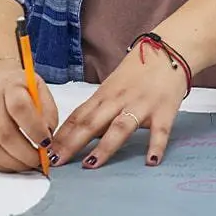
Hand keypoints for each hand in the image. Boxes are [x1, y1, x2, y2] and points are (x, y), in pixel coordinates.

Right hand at [0, 64, 56, 172]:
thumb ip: (48, 111)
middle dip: (26, 154)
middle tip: (41, 160)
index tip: (47, 142)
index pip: (19, 108)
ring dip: (15, 163)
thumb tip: (49, 138)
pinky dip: (3, 165)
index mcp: (10, 86)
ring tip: (30, 163)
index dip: (35, 129)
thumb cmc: (19, 85)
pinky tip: (17, 163)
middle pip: (4, 134)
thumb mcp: (39, 87)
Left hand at [51, 47, 186, 168]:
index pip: (78, 117)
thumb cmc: (137, 72)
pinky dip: (155, 146)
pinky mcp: (164, 111)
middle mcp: (119, 100)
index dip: (61, 135)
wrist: (168, 51)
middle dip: (72, 144)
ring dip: (104, 147)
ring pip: (120, 127)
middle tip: (58, 162)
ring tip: (91, 164)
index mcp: (104, 95)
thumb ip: (98, 109)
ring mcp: (142, 106)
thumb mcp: (112, 87)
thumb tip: (78, 134)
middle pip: (92, 123)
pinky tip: (150, 161)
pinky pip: (160, 131)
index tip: (47, 152)